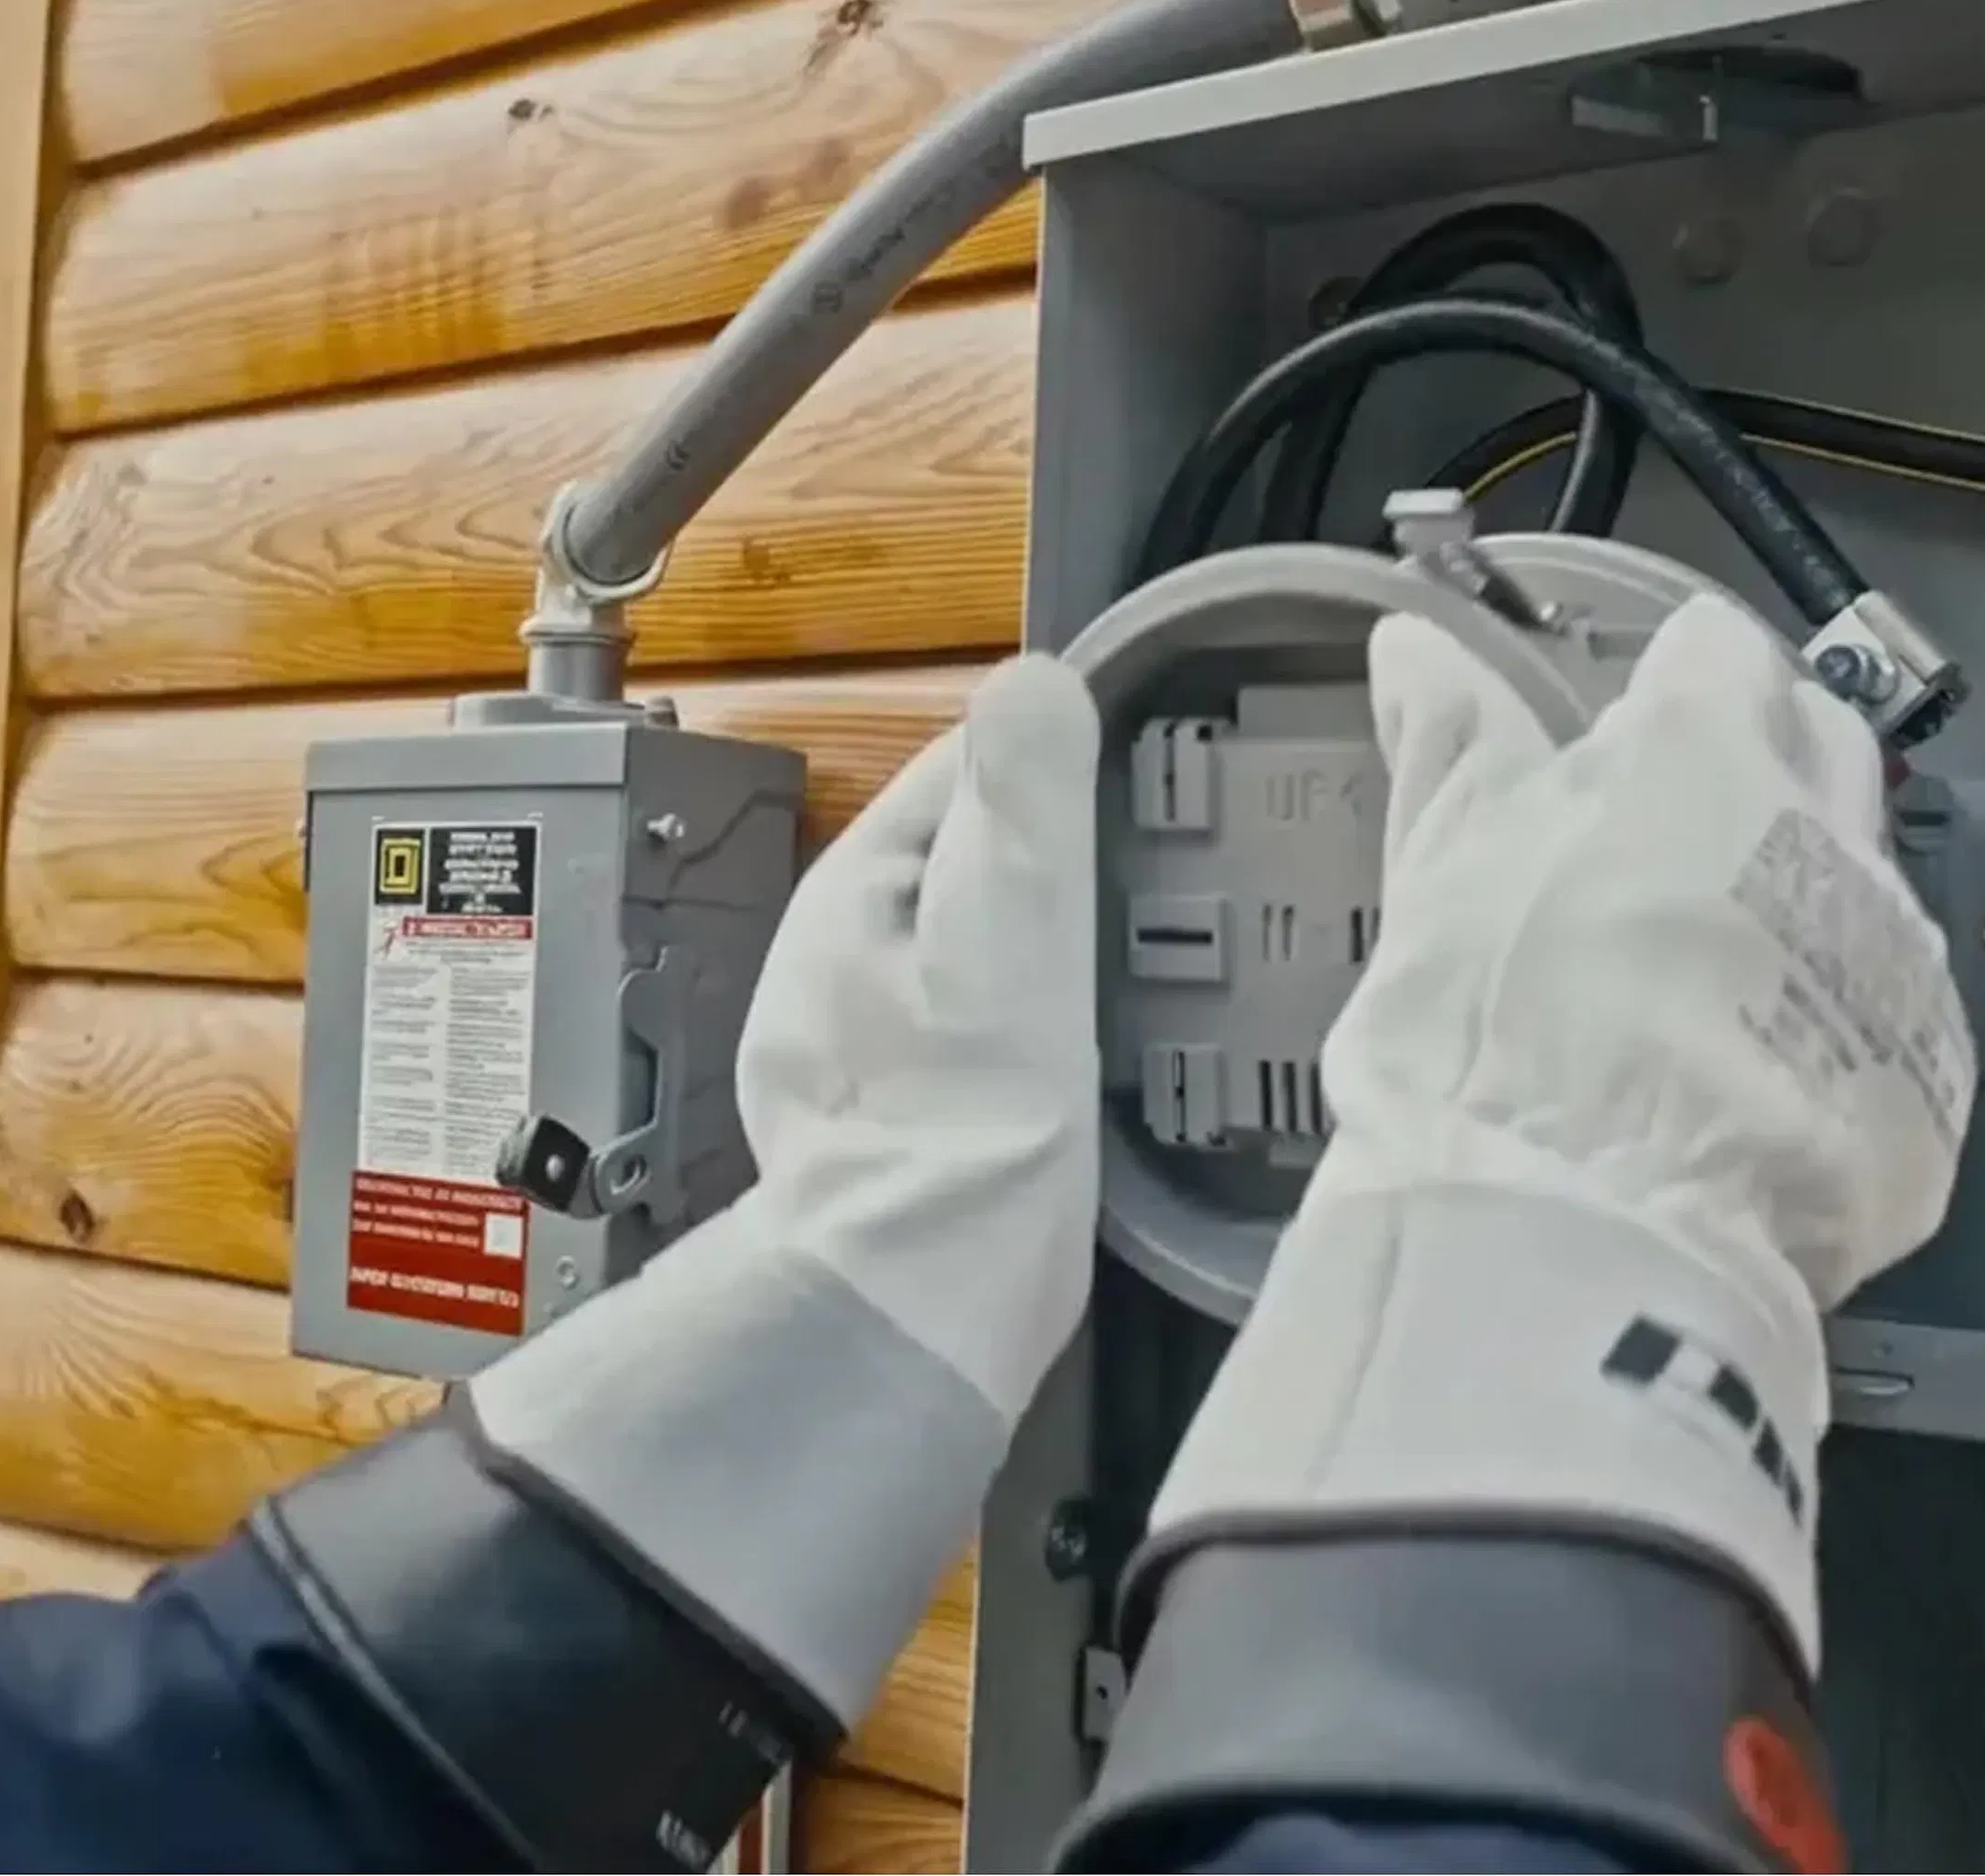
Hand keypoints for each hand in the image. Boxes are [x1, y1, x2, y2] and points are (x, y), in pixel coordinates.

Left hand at [724, 648, 1103, 1419]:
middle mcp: (831, 957)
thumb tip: (1033, 679)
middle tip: (1153, 882)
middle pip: (963, 863)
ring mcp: (853, 1041)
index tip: (1140, 785)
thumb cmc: (970, 1126)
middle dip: (1047, 863)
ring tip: (1125, 963)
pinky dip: (1023, 1025)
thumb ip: (1021, 803)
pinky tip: (1074, 1054)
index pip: (961, 774)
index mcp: (850, 892)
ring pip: (967, 947)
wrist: (926, 1304)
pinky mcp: (893, 1116)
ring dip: (1039, 946)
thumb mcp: (1009, 932)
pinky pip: (968, 1028)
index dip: (1054, 770)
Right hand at [1140, 593, 1974, 1669]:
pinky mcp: (1930, 1087)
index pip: (1718, 653)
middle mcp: (1834, 830)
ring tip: (1697, 994)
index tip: (1622, 732)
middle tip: (1669, 845)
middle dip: (1766, 769)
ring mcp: (1896, 961)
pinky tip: (1747, 1090)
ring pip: (1863, 890)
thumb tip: (1421, 642)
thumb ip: (1449, 742)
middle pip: (1825, 748)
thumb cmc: (1495, 1027)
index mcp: (1708, 750)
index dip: (1669, 683)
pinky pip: (1885, 1026)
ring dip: (1799, 911)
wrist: (1592, 1238)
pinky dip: (1827, 1036)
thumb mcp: (1441, 868)